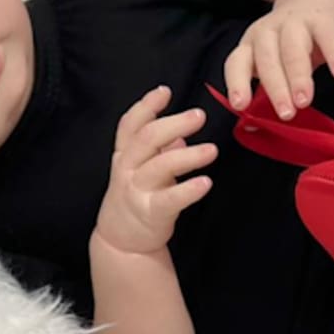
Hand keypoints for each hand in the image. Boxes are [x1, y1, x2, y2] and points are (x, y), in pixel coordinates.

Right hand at [95, 86, 216, 254]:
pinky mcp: (149, 213)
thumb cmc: (137, 198)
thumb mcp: (142, 169)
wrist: (121, 241)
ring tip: (212, 150)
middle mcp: (128, 169)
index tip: (165, 91)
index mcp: (125, 155)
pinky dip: (188, 190)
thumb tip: (181, 134)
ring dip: (188, 156)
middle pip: (147, 139)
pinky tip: (205, 183)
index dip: (146, 106)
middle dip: (173, 124)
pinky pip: (170, 199)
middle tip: (199, 116)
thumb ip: (159, 150)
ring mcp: (136, 191)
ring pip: (160, 166)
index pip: (130, 124)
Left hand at [223, 0, 333, 119]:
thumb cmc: (292, 41)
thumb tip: (248, 125)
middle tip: (286, 113)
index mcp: (251, 44)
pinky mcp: (323, 19)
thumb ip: (264, 90)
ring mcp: (295, 22)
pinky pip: (327, 36)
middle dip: (275, 88)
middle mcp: (268, 31)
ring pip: (293, 48)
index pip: (237, 62)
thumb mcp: (273, 61)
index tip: (240, 105)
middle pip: (267, 59)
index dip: (236, 83)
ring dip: (298, 76)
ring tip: (305, 101)